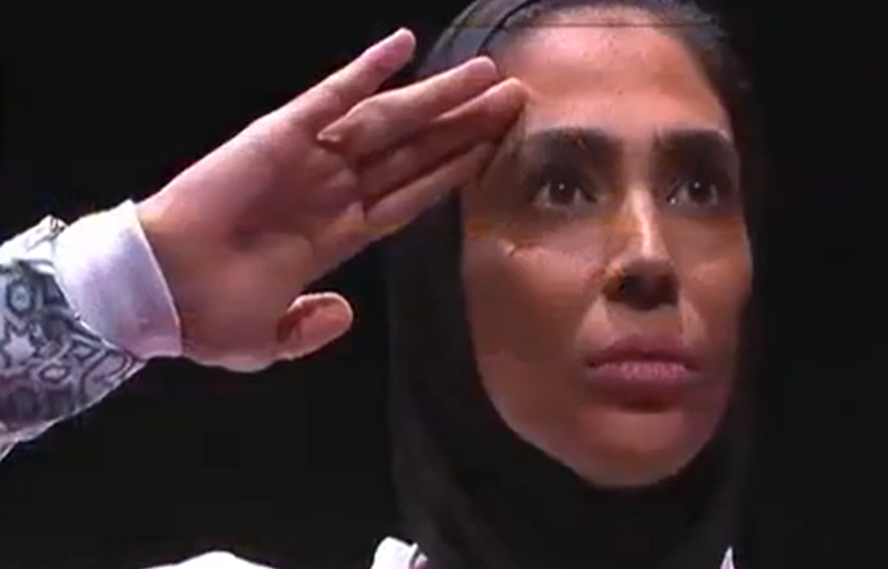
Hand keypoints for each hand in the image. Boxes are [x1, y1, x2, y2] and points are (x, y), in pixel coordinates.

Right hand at [136, 29, 524, 370]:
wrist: (158, 291)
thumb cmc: (207, 317)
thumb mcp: (268, 340)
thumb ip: (310, 327)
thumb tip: (343, 314)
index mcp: (338, 235)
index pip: (412, 195)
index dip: (455, 171)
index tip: (495, 151)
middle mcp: (335, 191)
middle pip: (416, 151)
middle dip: (465, 127)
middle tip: (514, 101)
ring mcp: (313, 160)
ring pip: (391, 122)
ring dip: (438, 98)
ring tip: (487, 77)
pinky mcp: (282, 136)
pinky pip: (334, 96)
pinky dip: (367, 70)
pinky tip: (404, 47)